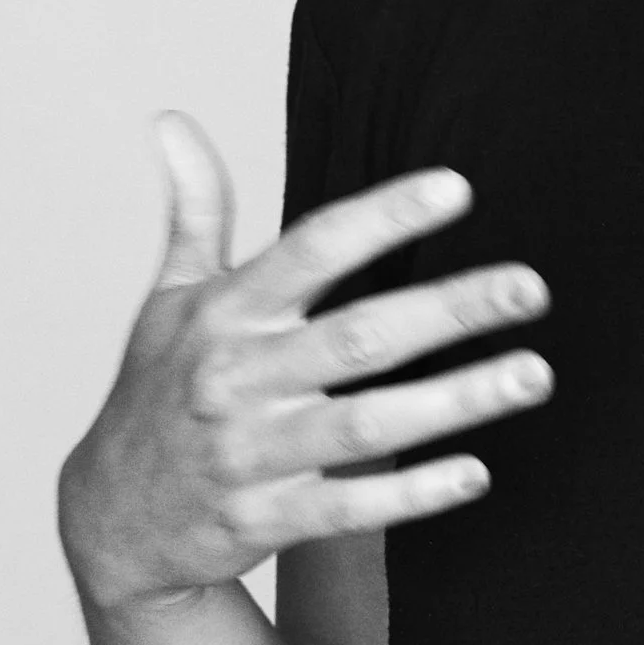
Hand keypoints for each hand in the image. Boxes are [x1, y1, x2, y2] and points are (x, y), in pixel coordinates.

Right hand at [57, 115, 552, 612]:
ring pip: (365, 423)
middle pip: (358, 336)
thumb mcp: (165, 300)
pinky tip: (476, 473)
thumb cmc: (155, 393)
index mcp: (223, 315)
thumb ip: (192, 213)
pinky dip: (410, 494)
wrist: (110, 522)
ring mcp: (249, 454)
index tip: (458, 188)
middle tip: (532, 287)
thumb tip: (173, 123)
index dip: (383, 217)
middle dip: (450, 308)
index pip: (311, 250)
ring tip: (533, 374)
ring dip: (455, 401)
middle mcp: (236, 379)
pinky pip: (347, 506)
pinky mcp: (263, 521)